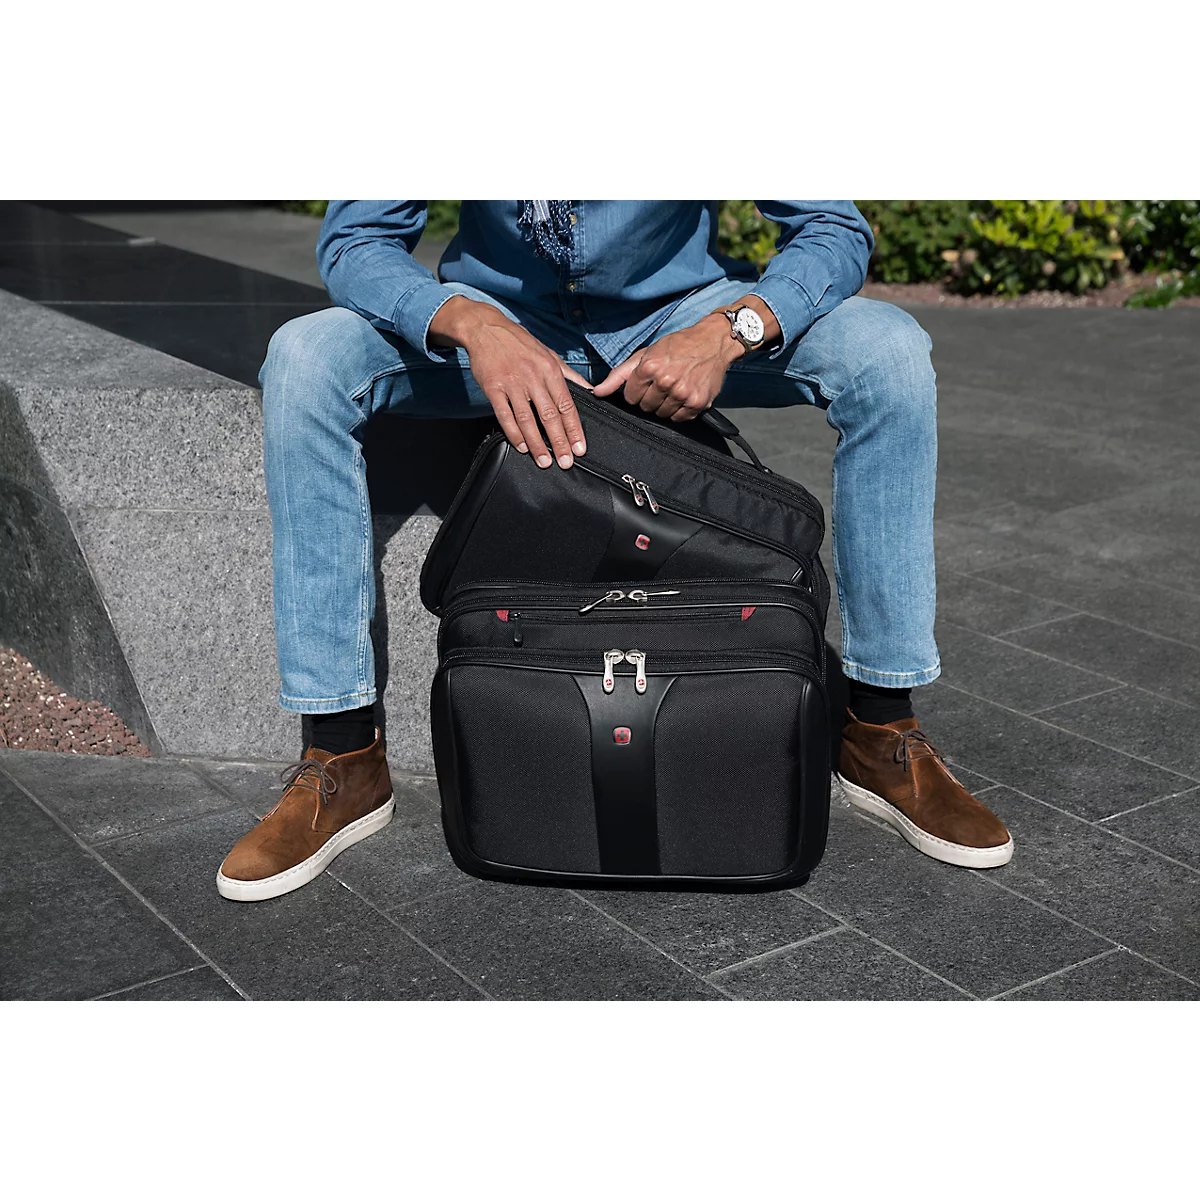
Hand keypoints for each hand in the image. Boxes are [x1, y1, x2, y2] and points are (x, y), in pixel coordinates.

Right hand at [429, 296, 589, 467]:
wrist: (486, 329)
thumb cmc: (520, 343)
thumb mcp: (549, 354)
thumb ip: (570, 375)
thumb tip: (591, 390)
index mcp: (550, 370)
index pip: (566, 405)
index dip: (574, 429)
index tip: (580, 448)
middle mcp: (533, 377)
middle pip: (549, 416)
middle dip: (559, 442)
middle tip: (565, 462)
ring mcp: (512, 383)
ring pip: (527, 419)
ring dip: (536, 443)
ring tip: (544, 461)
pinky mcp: (493, 388)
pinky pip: (504, 415)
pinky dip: (513, 433)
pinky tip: (522, 447)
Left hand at [593, 313, 741, 421]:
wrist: (712, 342)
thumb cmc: (677, 346)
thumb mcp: (645, 354)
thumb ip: (619, 374)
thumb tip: (598, 392)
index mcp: (649, 367)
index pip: (630, 397)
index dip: (636, 390)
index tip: (646, 383)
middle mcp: (665, 381)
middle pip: (645, 407)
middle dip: (650, 398)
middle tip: (662, 384)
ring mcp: (682, 393)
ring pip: (661, 414)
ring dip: (665, 404)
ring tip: (673, 388)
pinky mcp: (697, 403)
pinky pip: (679, 418)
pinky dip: (679, 410)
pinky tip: (683, 395)